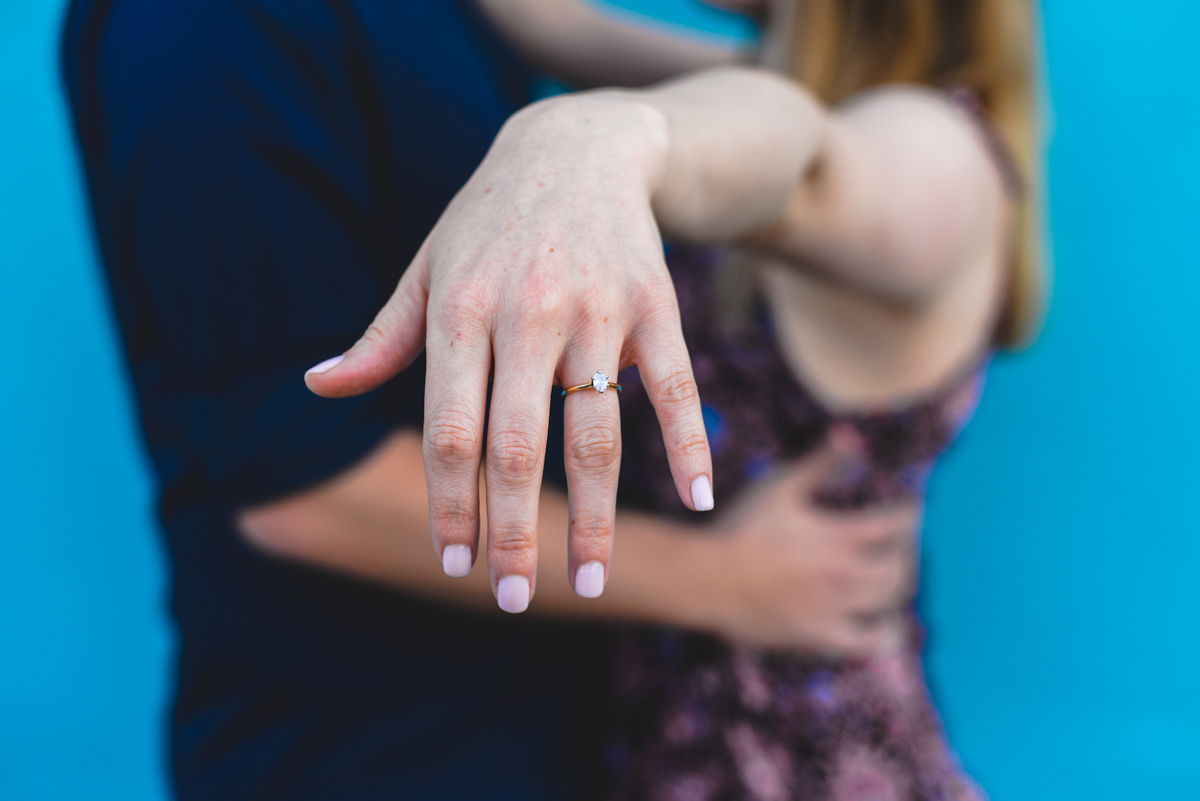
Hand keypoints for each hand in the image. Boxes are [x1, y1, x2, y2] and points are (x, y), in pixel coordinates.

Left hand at [303, 94, 713, 611]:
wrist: (578, 146)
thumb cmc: (487, 221)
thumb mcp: (425, 268)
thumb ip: (380, 338)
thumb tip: (316, 388)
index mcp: (460, 312)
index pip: (452, 432)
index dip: (453, 505)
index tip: (455, 563)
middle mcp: (526, 315)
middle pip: (519, 447)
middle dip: (515, 533)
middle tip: (515, 599)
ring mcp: (596, 312)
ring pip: (596, 433)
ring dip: (594, 517)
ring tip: (588, 580)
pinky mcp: (653, 306)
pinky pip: (674, 387)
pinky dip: (690, 444)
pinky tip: (694, 501)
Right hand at [701, 442, 917, 655]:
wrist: (710, 578)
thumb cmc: (743, 526)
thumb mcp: (782, 486)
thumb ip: (820, 462)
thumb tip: (850, 435)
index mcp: (839, 536)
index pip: (896, 523)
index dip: (909, 512)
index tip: (909, 506)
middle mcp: (846, 574)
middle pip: (898, 564)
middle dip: (906, 548)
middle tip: (899, 540)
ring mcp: (836, 608)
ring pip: (888, 600)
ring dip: (897, 584)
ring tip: (891, 573)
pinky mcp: (821, 636)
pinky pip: (868, 642)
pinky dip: (886, 635)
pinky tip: (887, 625)